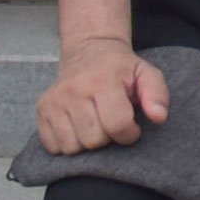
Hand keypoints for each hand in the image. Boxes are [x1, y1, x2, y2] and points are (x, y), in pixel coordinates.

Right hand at [35, 38, 170, 155]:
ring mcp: (54, 100)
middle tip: (110, 121)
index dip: (129, 133)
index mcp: (102, 80)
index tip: (131, 126)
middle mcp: (74, 90)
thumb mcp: (146, 74)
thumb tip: (158, 117)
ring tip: (94, 123)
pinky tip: (77, 126)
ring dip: (87, 143)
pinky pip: (53, 146)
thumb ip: (157, 94)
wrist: (89, 51)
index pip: (117, 125)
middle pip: (93, 140)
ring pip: (72, 147)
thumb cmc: (120, 69)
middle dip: (107, 138)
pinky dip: (67, 143)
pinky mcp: (41, 109)